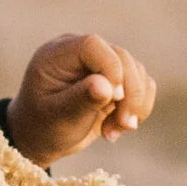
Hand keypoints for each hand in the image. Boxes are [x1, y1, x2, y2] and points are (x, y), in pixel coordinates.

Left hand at [8, 31, 154, 164]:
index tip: (113, 98)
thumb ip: (79, 100)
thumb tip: (106, 87)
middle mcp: (82, 54)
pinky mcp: (116, 80)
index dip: (110, 68)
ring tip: (113, 132)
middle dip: (130, 94)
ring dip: (134, 105)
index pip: (93, 45)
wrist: (43, 139)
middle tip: (124, 126)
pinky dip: (138, 108)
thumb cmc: (43, 127)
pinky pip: (143, 84)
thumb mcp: (57, 117)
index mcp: (59, 54)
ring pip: (137, 71)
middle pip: (122, 57)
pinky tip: (118, 128)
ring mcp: (101, 65)